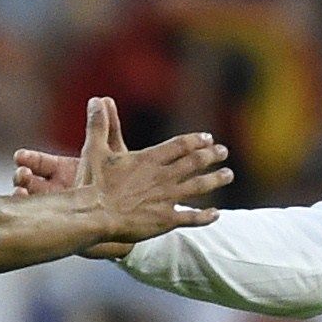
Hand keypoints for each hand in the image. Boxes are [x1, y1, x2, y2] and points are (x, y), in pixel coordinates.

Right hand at [18, 98, 230, 257]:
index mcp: (149, 159)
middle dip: (211, 156)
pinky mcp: (165, 220)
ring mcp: (167, 199)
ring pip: (199, 187)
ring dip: (215, 180)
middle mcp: (163, 177)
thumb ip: (99, 125)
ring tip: (228, 175)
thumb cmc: (93, 184)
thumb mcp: (95, 150)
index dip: (195, 141)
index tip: (208, 138)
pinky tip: (216, 214)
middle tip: (224, 152)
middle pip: (194, 163)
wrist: (95, 216)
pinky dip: (205, 216)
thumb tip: (96, 100)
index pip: (180, 145)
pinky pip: (191, 218)